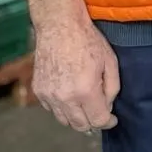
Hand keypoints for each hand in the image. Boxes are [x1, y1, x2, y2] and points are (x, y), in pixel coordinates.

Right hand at [31, 15, 119, 132]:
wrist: (60, 25)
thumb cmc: (88, 40)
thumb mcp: (110, 61)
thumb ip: (112, 89)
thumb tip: (107, 106)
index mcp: (85, 91)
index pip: (98, 121)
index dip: (108, 122)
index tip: (112, 119)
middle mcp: (65, 98)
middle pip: (80, 126)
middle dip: (93, 122)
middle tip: (100, 112)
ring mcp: (49, 95)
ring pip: (64, 121)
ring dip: (77, 117)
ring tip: (85, 103)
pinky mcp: (38, 90)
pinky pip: (52, 109)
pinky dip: (62, 108)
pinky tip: (70, 94)